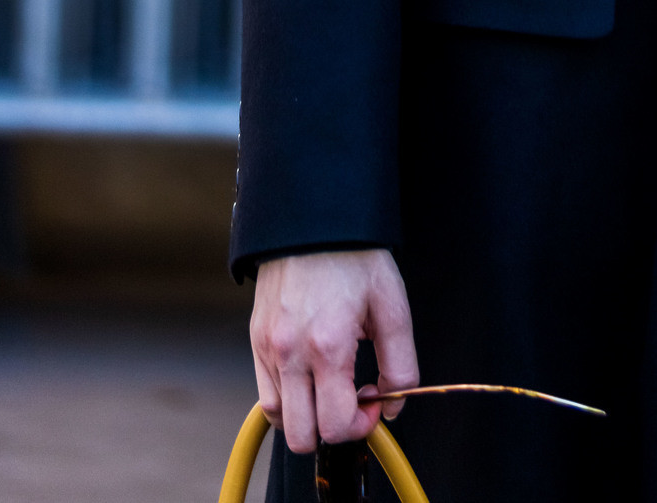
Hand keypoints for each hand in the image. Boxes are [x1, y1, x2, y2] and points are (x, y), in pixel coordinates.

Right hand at [250, 249, 418, 453]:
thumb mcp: (393, 307)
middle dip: (333, 428)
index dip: (360, 426)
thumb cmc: (356, 259)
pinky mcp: (256, 341)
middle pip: (302, 436)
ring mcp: (268, 349)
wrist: (314, 221)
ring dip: (308, 415)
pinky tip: (310, 373)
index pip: (335, 427)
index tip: (372, 402)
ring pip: (280, 419)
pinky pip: (266, 394)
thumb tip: (393, 405)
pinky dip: (288, 398)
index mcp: (328, 348)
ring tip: (330, 384)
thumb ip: (400, 365)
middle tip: (351, 398)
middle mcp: (291, 355)